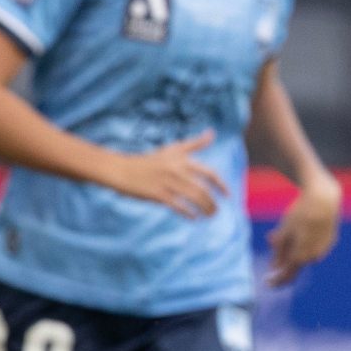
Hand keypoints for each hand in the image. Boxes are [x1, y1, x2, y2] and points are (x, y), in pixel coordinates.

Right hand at [107, 131, 225, 216]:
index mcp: (182, 160)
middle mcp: (177, 170)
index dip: (221, 185)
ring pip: (193, 198)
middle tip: (216, 211)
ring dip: (205, 209)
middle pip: (203, 189)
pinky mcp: (158, 194)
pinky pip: (178, 206)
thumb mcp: (172, 149)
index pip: (209, 173)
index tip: (228, 195)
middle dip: (212, 203)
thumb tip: (212, 133)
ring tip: (209, 215)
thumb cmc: (149, 161)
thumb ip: (194, 143)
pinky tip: (193, 217)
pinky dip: (189, 213)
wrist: (122, 170)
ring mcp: (167, 182)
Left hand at [265, 171, 340, 286]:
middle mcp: (313, 257)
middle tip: (274, 243)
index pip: (287, 275)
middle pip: (295, 264)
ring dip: (294, 248)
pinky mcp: (330, 241)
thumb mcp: (285, 230)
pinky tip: (303, 227)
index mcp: (300, 256)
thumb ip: (279, 250)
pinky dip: (306, 241)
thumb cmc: (300, 213)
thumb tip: (273, 267)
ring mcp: (324, 249)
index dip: (276, 280)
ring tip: (288, 231)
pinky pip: (314, 246)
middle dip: (283, 259)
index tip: (267, 283)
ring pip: (305, 254)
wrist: (323, 199)